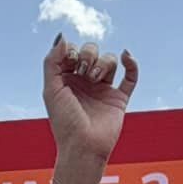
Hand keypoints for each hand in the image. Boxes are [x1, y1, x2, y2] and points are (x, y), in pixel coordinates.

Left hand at [44, 37, 137, 171]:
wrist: (83, 148)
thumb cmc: (64, 122)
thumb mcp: (51, 89)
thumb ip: (52, 61)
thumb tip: (63, 36)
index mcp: (67, 79)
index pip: (73, 51)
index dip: (73, 51)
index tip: (70, 63)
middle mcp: (85, 82)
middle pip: (92, 51)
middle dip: (89, 55)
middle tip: (85, 72)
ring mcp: (103, 90)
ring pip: (110, 61)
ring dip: (104, 63)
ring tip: (96, 79)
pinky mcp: (119, 99)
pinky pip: (130, 77)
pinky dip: (132, 64)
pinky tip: (127, 56)